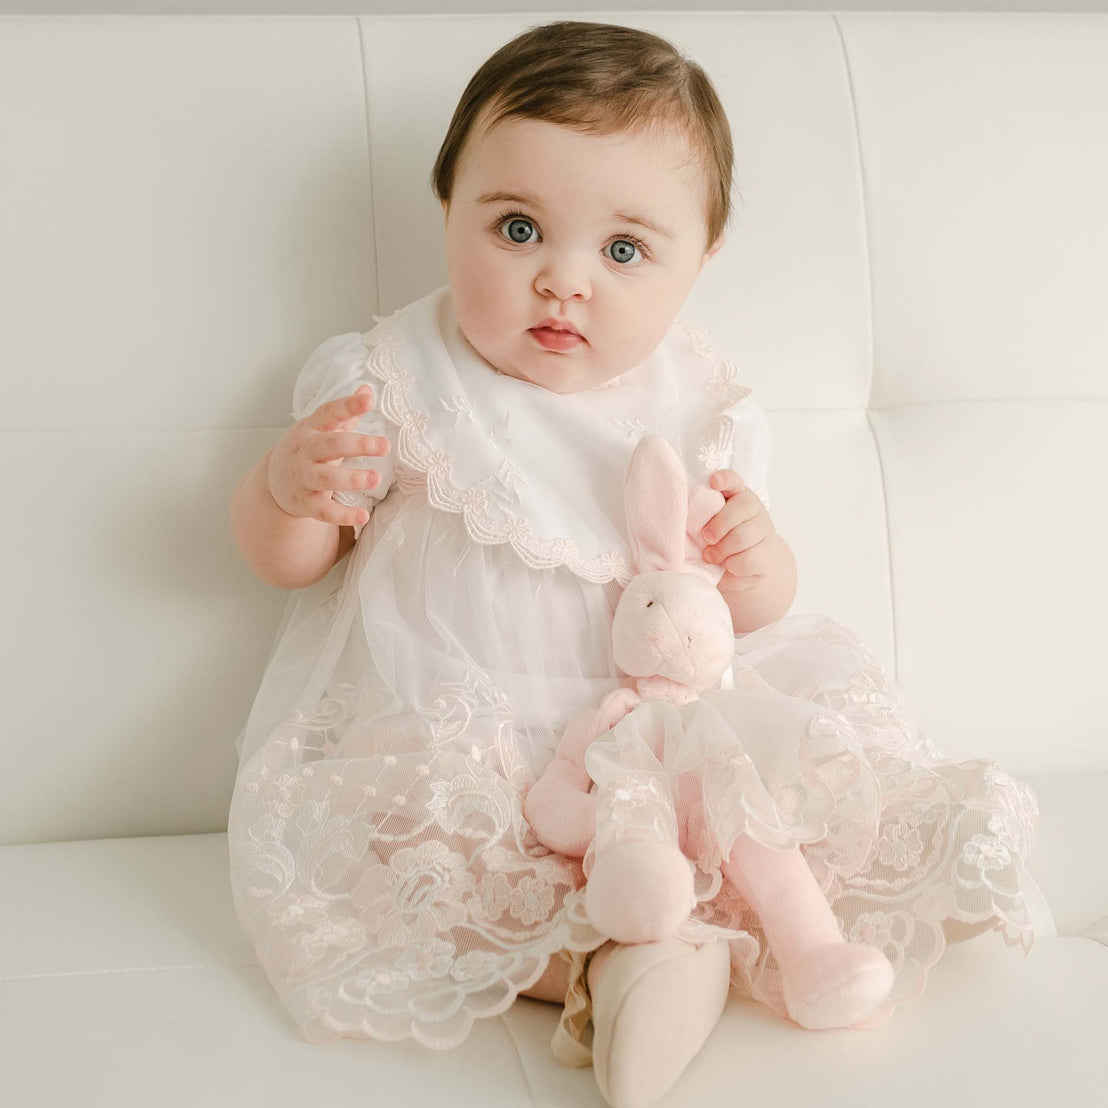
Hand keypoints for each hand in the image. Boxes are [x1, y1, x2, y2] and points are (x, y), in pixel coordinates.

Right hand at [266, 385, 389, 526]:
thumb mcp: (321, 429)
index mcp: (310, 429)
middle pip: (329, 445)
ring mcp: (303, 477)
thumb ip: (345, 413)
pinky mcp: (304, 503)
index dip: (348, 406)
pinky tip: (363, 516)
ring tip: (374, 478)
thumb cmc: (307, 450)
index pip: (328, 413)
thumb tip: (367, 389)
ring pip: (325, 478)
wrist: (273, 482)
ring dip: (350, 478)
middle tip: (384, 445)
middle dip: (357, 444)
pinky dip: (342, 515)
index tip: (369, 400)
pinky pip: (323, 510)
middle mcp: (304, 451)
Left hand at [700, 469, 777, 590]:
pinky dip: (732, 565)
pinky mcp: (768, 553)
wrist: (747, 569)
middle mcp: (754, 509)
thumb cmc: (719, 542)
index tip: (714, 482)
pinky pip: (746, 558)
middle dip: (719, 525)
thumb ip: (699, 517)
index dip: (725, 479)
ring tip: (711, 556)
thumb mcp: (707, 526)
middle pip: (741, 508)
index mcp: (735, 495)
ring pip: (742, 537)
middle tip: (706, 537)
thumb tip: (678, 517)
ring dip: (721, 550)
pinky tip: (728, 565)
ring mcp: (764, 530)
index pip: (733, 480)